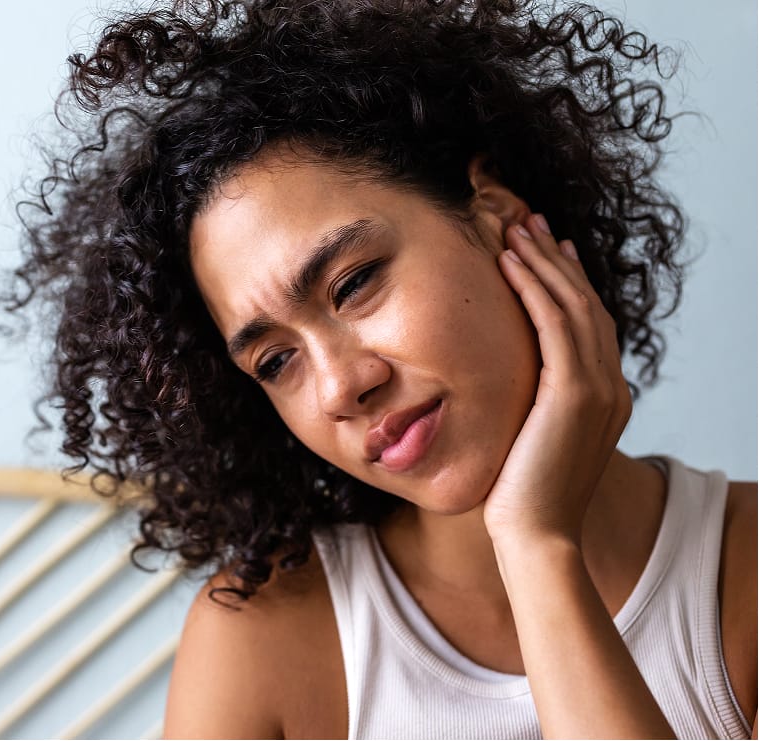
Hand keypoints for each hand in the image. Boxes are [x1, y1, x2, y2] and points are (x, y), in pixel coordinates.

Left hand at [482, 213, 631, 547]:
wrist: (535, 536)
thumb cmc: (521, 496)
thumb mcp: (532, 440)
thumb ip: (534, 407)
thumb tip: (509, 387)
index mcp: (604, 397)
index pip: (588, 324)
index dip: (568, 283)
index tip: (547, 252)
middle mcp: (609, 386)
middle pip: (585, 305)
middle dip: (557, 260)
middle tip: (531, 223)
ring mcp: (598, 388)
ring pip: (573, 306)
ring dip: (543, 262)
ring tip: (516, 229)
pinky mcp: (574, 393)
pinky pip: (555, 324)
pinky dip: (534, 288)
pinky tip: (510, 263)